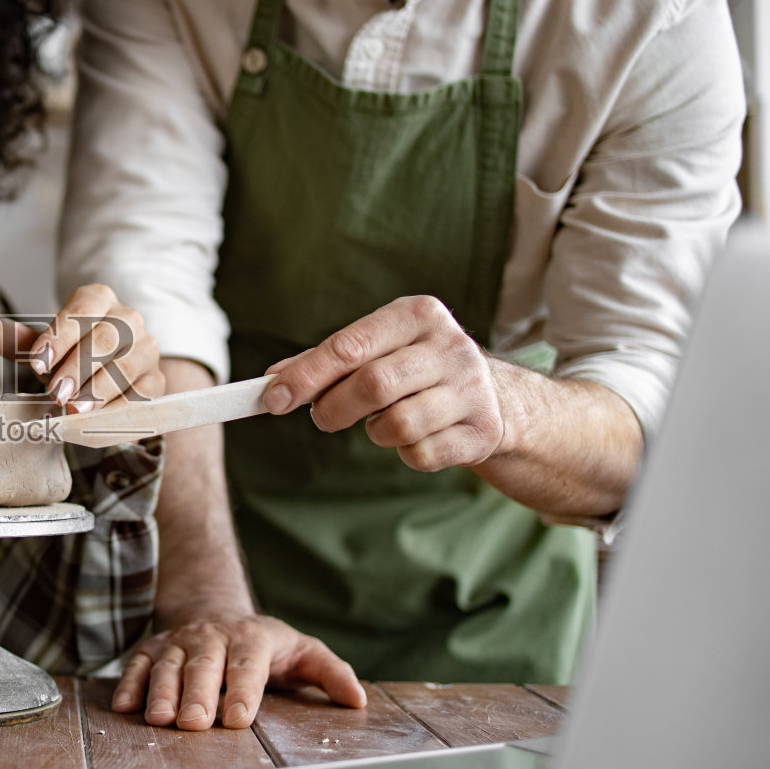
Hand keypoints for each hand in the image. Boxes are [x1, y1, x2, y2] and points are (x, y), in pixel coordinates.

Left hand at [0, 284, 163, 412]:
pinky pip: (143, 395)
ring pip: (127, 366)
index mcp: (98, 299)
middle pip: (107, 338)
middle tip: (56, 394)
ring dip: (100, 390)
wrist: (109, 371)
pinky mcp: (157, 380)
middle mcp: (129, 319)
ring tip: (76, 411)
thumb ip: (19, 341)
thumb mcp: (44, 347)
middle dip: (79, 367)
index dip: (59, 338)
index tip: (37, 364)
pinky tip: (98, 422)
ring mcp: (147, 350)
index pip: (81, 312)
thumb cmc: (71, 354)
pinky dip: (119, 411)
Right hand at [114, 612, 366, 728]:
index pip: (247, 663)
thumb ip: (330, 673)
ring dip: (161, 692)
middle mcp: (211, 637)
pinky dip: (129, 683)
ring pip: (168, 665)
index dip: (242, 689)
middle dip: (197, 694)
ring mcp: (179, 641)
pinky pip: (138, 664)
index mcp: (251, 639)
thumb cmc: (267, 645)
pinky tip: (125, 706)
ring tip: (159, 720)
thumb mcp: (304, 652)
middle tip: (193, 723)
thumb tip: (357, 700)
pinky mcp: (154, 649)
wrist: (216, 611)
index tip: (237, 718)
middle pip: (203, 665)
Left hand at [263, 295, 504, 471]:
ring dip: (375, 431)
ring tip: (382, 421)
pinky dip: (407, 453)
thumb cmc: (415, 368)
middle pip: (373, 384)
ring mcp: (472, 389)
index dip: (306, 375)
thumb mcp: (378, 348)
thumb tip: (274, 378)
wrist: (495, 399)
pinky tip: (417, 436)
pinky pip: (422, 453)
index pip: (350, 345)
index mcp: (418, 315)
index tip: (273, 399)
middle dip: (333, 408)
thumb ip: (326, 360)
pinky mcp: (481, 431)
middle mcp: (450, 346)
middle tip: (321, 418)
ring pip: (398, 424)